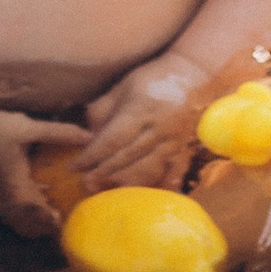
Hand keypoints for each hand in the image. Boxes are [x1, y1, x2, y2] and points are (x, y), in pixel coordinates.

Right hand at [0, 100, 76, 233]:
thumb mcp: (28, 129)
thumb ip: (60, 133)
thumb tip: (88, 135)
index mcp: (17, 190)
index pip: (41, 217)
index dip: (56, 223)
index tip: (68, 220)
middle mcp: (3, 201)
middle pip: (27, 226)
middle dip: (44, 225)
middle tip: (60, 216)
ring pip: (14, 221)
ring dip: (30, 218)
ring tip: (46, 207)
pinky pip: (4, 211)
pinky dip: (18, 210)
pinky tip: (26, 193)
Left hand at [76, 52, 209, 191]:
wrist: (195, 74)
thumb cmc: (153, 78)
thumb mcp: (124, 85)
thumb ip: (103, 109)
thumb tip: (87, 136)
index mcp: (142, 109)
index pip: (112, 139)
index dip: (92, 155)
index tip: (75, 166)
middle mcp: (160, 128)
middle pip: (128, 157)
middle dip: (104, 173)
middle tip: (85, 184)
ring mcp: (175, 141)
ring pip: (148, 169)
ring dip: (125, 183)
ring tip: (106, 191)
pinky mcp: (186, 149)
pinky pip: (174, 173)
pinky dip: (161, 186)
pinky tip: (147, 198)